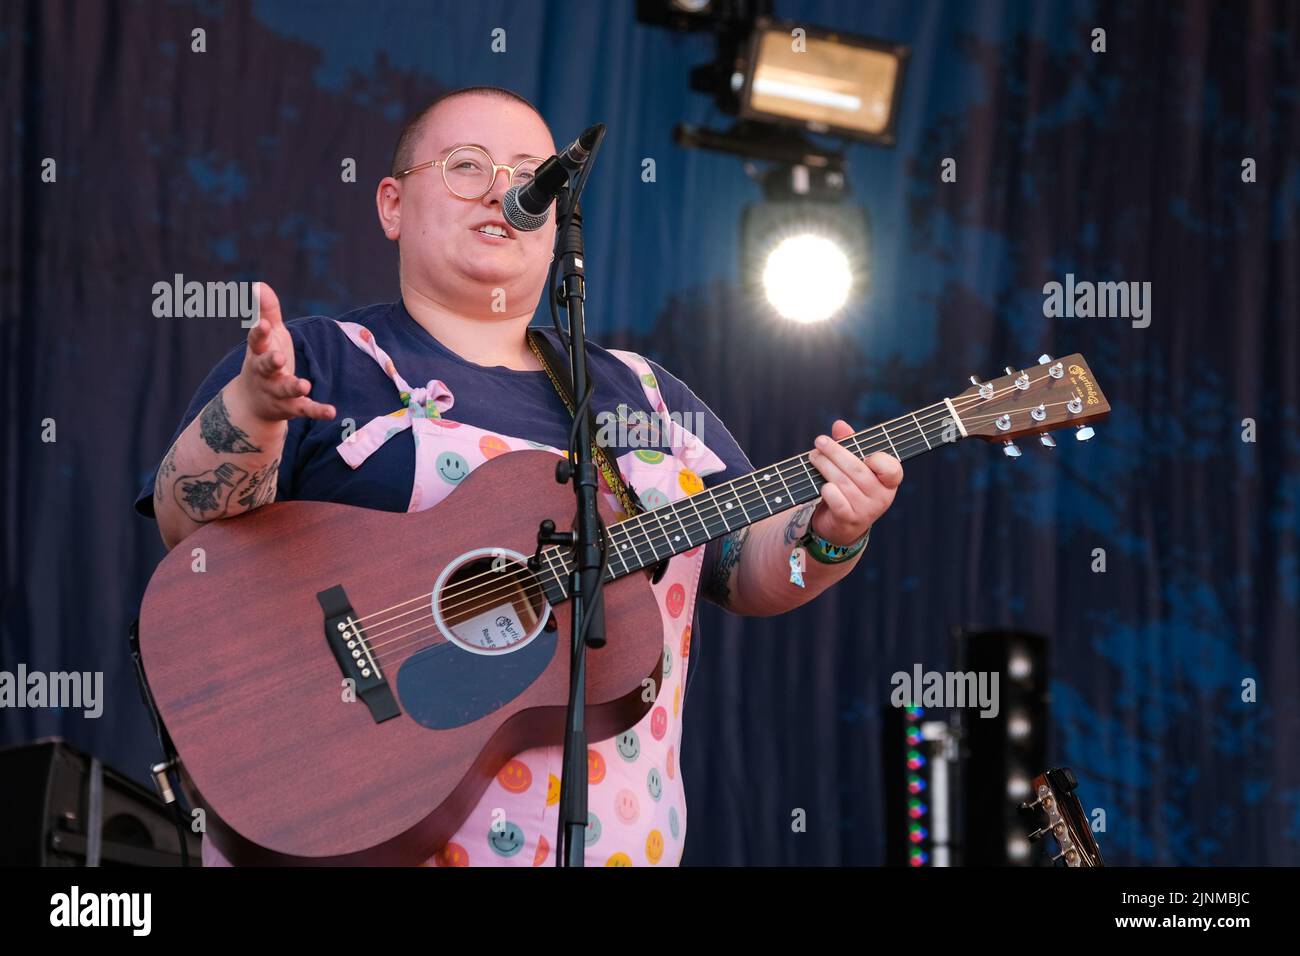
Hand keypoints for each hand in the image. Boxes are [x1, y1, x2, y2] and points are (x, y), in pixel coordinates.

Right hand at [230, 282, 335, 423]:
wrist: (252, 403)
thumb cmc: (264, 359)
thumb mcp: (268, 336)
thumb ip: (266, 311)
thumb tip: (259, 284)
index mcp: (258, 353)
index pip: (256, 341)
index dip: (259, 332)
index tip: (263, 324)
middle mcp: (264, 373)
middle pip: (265, 366)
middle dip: (270, 362)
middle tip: (278, 358)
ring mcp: (276, 391)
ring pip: (284, 390)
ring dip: (293, 387)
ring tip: (304, 384)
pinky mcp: (291, 407)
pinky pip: (304, 409)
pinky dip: (317, 410)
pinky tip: (332, 411)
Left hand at [807, 419, 903, 546]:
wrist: (841, 525)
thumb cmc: (850, 487)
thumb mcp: (853, 466)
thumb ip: (849, 444)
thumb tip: (840, 425)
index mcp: (888, 482)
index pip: (892, 469)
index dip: (879, 460)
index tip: (864, 453)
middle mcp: (881, 497)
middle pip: (858, 470)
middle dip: (836, 452)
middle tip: (820, 442)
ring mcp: (866, 510)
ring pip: (843, 483)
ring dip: (825, 466)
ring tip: (814, 456)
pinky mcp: (849, 520)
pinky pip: (838, 502)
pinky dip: (828, 490)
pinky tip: (822, 484)